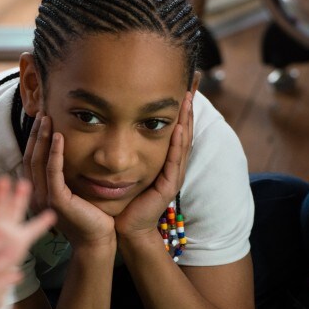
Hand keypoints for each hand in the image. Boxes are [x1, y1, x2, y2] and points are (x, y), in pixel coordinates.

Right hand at [23, 113, 114, 248]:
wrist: (96, 239)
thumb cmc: (88, 215)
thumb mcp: (71, 191)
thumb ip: (62, 175)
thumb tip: (61, 152)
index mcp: (36, 193)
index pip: (29, 160)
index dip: (32, 138)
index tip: (39, 119)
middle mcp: (35, 195)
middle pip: (29, 157)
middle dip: (34, 133)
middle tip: (41, 112)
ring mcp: (43, 198)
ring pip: (38, 161)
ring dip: (42, 137)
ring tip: (47, 118)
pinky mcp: (56, 200)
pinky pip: (53, 171)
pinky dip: (55, 152)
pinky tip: (58, 136)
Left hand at [115, 92, 193, 239]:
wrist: (125, 226)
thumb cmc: (122, 197)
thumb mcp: (126, 166)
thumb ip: (127, 147)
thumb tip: (114, 120)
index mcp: (164, 159)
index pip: (175, 126)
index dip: (180, 105)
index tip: (183, 81)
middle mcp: (173, 165)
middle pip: (184, 129)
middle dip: (188, 106)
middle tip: (194, 81)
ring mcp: (173, 175)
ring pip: (183, 142)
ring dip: (186, 119)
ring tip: (189, 97)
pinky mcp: (168, 186)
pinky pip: (174, 161)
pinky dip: (177, 143)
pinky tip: (178, 127)